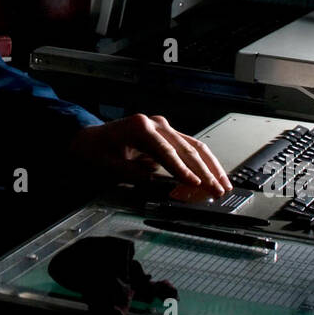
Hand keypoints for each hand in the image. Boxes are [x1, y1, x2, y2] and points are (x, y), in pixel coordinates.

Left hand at [67, 114, 231, 197]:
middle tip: (217, 190)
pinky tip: (214, 174)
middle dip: (204, 172)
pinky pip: (190, 147)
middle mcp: (156, 124)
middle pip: (186, 148)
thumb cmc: (97, 150)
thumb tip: (158, 182)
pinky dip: (204, 162)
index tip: (196, 184)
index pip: (167, 151)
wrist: (90, 138)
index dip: (183, 170)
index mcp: (141, 127)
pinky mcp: (167, 134)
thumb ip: (134, 174)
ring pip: (194, 146)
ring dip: (211, 167)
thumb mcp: (110, 166)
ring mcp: (163, 127)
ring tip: (223, 184)